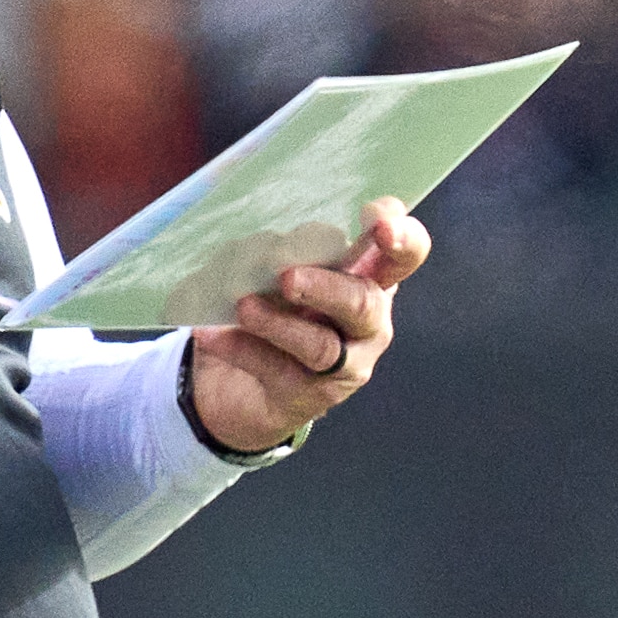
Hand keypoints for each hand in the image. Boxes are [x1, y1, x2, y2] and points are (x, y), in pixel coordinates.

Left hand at [185, 198, 429, 454]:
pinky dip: (240, 349)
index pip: (405, 254)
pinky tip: (211, 335)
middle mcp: (369, 323)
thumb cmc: (276, 308)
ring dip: (278, 324)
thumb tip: (262, 235)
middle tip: (287, 277)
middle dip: (327, 288)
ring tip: (242, 307)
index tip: (377, 221)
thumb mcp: (285, 271)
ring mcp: (347, 364)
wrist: (247, 385)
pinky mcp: (312, 396)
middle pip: (364, 303)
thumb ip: (290, 250)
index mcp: (371, 279)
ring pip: (321, 346)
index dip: (403, 236)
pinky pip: (276, 370)